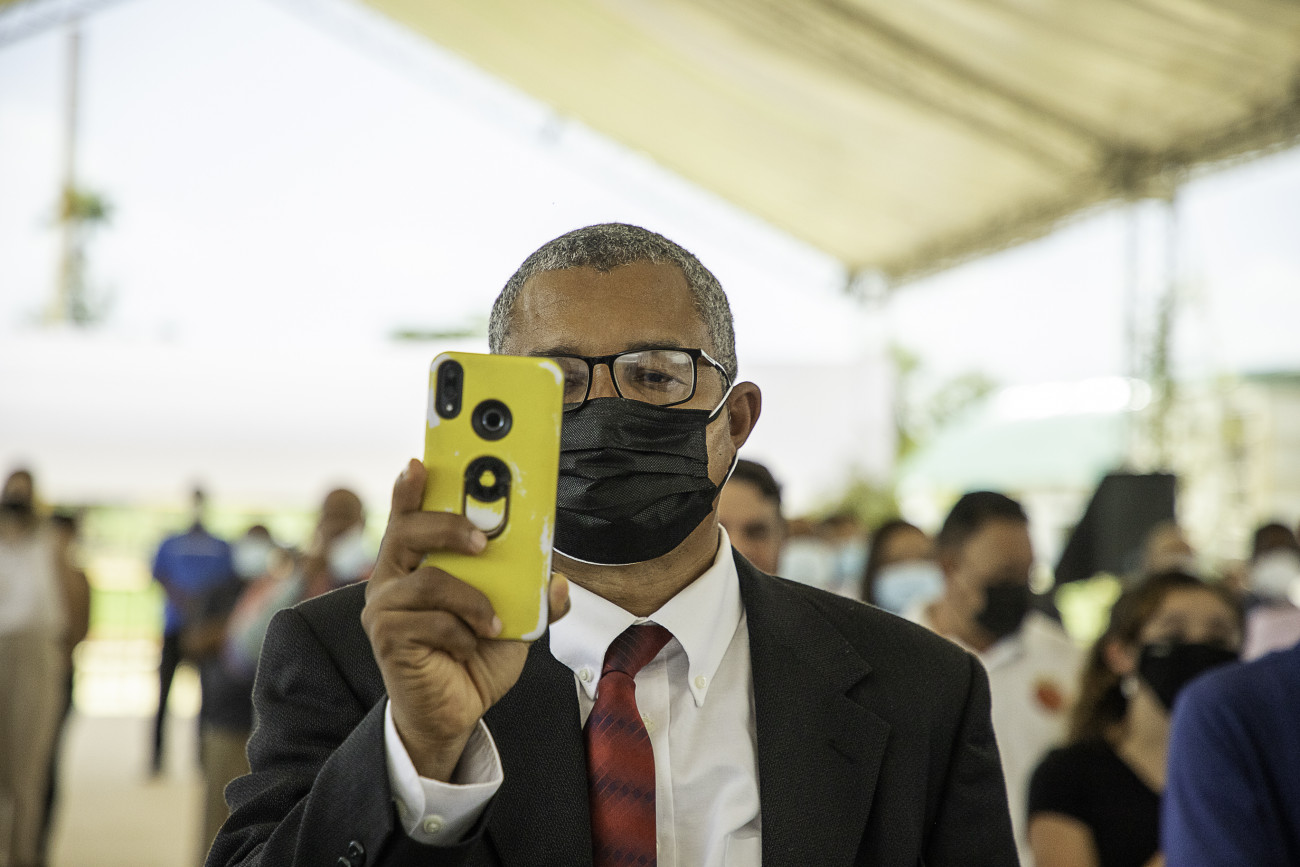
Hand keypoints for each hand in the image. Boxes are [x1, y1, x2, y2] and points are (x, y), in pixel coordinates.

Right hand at [361, 459, 568, 780]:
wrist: (454, 712)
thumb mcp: (514, 620)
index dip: (409, 488)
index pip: (408, 516)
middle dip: (448, 525)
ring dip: (471, 600)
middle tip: (482, 540)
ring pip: (428, 579)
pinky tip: (473, 645)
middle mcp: (392, 579)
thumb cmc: (473, 657)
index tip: (420, 463)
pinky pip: (431, 620)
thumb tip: (557, 581)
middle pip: (408, 531)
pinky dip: (462, 631)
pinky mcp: (387, 637)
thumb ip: (533, 596)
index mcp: (416, 563)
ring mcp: (384, 607)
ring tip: (494, 621)